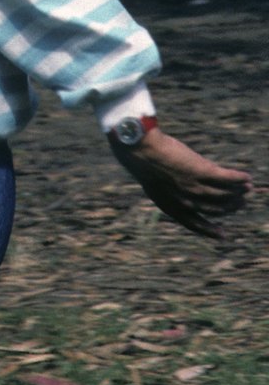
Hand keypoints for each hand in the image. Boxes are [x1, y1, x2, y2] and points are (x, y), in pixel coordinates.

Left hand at [109, 129, 251, 237]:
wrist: (138, 148)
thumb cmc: (142, 162)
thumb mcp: (153, 182)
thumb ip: (168, 191)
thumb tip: (181, 189)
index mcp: (171, 207)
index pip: (194, 224)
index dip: (210, 230)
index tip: (223, 235)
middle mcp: (185, 200)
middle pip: (215, 208)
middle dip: (230, 206)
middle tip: (240, 202)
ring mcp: (194, 186)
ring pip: (224, 194)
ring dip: (238, 191)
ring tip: (246, 188)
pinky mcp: (202, 171)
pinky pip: (227, 178)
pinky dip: (238, 178)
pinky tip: (245, 177)